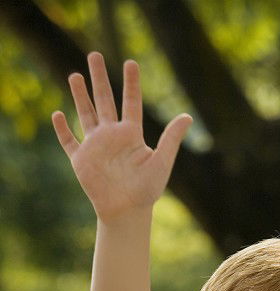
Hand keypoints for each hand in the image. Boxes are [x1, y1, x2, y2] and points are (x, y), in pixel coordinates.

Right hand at [52, 51, 191, 222]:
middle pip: (104, 101)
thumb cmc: (147, 190)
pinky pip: (69, 141)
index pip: (131, 102)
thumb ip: (171, 138)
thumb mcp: (162, 161)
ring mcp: (95, 146)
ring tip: (75, 75)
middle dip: (99, 78)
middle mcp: (112, 136)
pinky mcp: (81, 160)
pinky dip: (62, 129)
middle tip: (94, 55)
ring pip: (85, 114)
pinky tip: (57, 114)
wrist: (127, 212)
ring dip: (79, 95)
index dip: (131, 83)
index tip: (131, 63)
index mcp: (131, 135)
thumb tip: (187, 116)